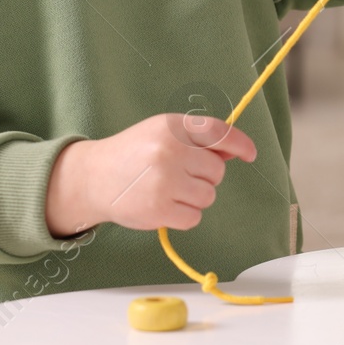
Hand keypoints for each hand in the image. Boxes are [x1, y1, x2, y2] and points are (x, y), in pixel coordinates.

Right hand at [45, 114, 256, 236]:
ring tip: (168, 190)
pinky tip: (164, 205)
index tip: (250, 154)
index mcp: (172, 127)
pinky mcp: (159, 209)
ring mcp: (165, 181)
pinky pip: (194, 217)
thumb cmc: (134, 153)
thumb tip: (234, 152)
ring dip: (194, 198)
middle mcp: (170, 151)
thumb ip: (198, 141)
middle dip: (205, 176)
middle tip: (179, 175)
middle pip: (216, 171)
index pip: (218, 133)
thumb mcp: (163, 133)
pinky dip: (183, 216)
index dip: (240, 143)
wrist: (93, 177)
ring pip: (208, 196)